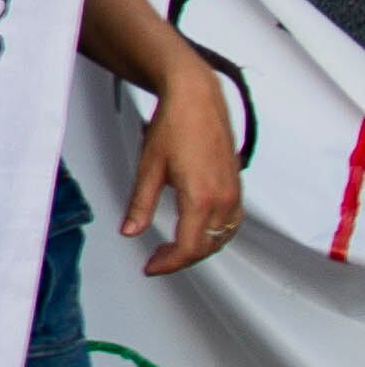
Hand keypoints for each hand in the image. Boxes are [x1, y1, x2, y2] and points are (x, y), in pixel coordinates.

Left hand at [123, 51, 244, 274]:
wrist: (197, 99)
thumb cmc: (174, 126)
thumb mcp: (148, 167)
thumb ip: (140, 204)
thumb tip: (130, 231)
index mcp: (201, 197)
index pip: (189, 247)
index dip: (169, 263)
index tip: (151, 267)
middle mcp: (224, 198)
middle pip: (207, 246)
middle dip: (181, 258)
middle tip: (156, 259)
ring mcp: (234, 192)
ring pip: (222, 236)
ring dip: (200, 248)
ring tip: (173, 249)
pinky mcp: (236, 185)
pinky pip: (232, 222)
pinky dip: (215, 233)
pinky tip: (197, 230)